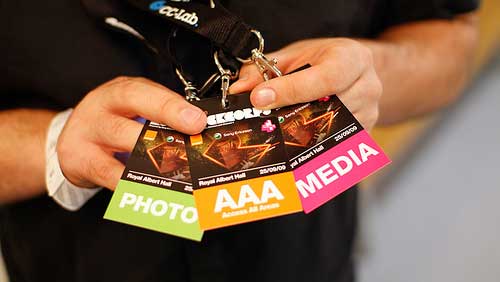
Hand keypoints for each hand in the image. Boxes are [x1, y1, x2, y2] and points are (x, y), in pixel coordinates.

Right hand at [57, 77, 206, 189]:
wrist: (70, 138)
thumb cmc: (110, 121)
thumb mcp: (133, 109)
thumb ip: (161, 115)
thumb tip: (200, 129)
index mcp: (120, 91)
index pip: (145, 93)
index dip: (172, 107)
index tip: (197, 120)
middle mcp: (101, 108)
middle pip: (132, 118)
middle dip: (165, 132)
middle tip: (191, 144)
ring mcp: (87, 134)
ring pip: (122, 147)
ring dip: (153, 161)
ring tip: (178, 171)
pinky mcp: (78, 160)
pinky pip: (111, 175)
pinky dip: (133, 184)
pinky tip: (151, 189)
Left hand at [230, 38, 381, 130]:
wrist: (354, 71)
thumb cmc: (323, 61)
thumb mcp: (294, 55)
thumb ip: (265, 70)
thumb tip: (238, 89)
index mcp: (353, 59)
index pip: (325, 78)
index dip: (290, 90)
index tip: (259, 98)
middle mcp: (367, 87)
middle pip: (325, 108)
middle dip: (288, 115)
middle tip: (259, 120)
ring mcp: (368, 114)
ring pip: (326, 131)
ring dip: (295, 134)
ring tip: (273, 131)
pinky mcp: (361, 135)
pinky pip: (330, 145)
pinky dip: (307, 146)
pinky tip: (290, 143)